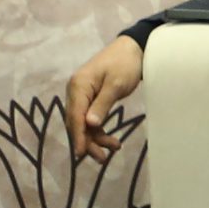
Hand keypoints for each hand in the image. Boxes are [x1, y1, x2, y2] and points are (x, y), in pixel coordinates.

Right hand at [65, 35, 144, 156]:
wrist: (133, 49)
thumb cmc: (125, 64)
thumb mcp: (116, 84)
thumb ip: (102, 104)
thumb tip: (90, 125)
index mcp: (78, 86)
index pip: (75, 115)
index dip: (78, 136)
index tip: (82, 153)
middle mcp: (76, 91)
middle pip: (77, 122)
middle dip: (88, 141)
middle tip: (102, 158)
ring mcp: (83, 95)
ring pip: (84, 123)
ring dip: (96, 138)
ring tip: (114, 148)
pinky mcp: (92, 99)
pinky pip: (91, 119)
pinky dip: (100, 130)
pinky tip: (111, 140)